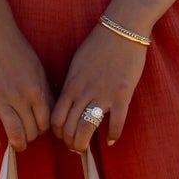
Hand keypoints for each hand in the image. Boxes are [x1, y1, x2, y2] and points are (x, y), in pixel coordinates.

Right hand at [0, 9, 52, 149]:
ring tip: (15, 145)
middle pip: (31, 130)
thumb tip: (50, 111)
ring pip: (14, 132)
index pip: (46, 122)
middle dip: (31, 138)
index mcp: (37, 88)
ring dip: (17, 144)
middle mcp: (21, 96)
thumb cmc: (15, 47)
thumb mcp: (36, 67)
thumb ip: (44, 89)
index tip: (39, 131)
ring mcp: (1, 98)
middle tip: (27, 139)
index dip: (44, 130)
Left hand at [51, 22, 148, 151]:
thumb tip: (67, 102)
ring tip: (86, 148)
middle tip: (74, 147)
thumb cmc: (98, 44)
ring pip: (86, 129)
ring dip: (83, 143)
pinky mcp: (122, 95)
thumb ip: (71, 84)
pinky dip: (113, 135)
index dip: (57, 132)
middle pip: (69, 127)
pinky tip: (111, 140)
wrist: (122, 30)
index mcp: (71, 85)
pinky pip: (116, 123)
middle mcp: (84, 93)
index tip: (63, 136)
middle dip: (69, 142)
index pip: (56, 117)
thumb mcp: (76, 64)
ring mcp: (103, 95)